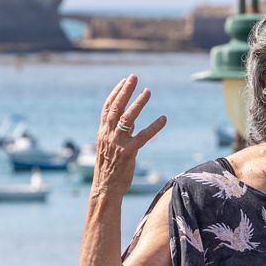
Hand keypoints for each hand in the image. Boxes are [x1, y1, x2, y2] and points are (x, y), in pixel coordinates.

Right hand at [90, 74, 166, 201]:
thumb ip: (118, 132)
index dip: (116, 92)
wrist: (105, 188)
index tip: (124, 80)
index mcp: (102, 132)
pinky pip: (143, 136)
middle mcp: (108, 135)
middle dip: (125, 91)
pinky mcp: (129, 153)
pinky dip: (154, 127)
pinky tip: (163, 118)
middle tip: (134, 77)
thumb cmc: (109, 168)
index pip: (107, 107)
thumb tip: (130, 120)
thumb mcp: (109, 146)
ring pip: (128, 119)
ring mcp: (118, 144)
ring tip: (148, 91)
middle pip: (116, 108)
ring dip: (138, 103)